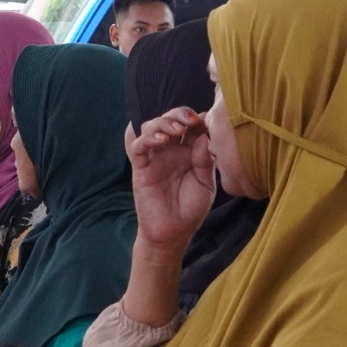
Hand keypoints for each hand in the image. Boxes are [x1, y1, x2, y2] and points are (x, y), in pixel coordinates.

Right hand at [127, 108, 215, 250]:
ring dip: (163, 122)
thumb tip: (204, 137)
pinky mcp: (141, 168)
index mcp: (189, 152)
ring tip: (175, 130)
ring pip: (151, 127)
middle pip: (170, 119)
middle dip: (179, 114)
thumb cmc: (191, 209)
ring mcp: (155, 157)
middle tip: (190, 120)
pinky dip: (147, 138)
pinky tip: (160, 140)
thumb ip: (205, 161)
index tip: (207, 120)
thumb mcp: (206, 184)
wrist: (173, 232)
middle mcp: (171, 150)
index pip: (191, 126)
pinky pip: (139, 147)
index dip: (197, 118)